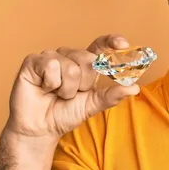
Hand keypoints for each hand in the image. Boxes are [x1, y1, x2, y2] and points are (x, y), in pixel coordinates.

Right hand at [5, 34, 139, 139]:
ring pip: (70, 66)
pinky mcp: (33, 61)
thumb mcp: (92, 105)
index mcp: (85, 64)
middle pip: (88, 60)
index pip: (99, 46)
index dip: (111, 41)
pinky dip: (51, 83)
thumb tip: (134, 88)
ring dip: (66, 88)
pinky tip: (44, 88)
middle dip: (83, 83)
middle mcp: (69, 56)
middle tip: (71, 95)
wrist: (40, 128)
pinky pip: (51, 66)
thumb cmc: (65, 114)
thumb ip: (112, 96)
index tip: (124, 44)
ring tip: (56, 94)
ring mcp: (51, 57)